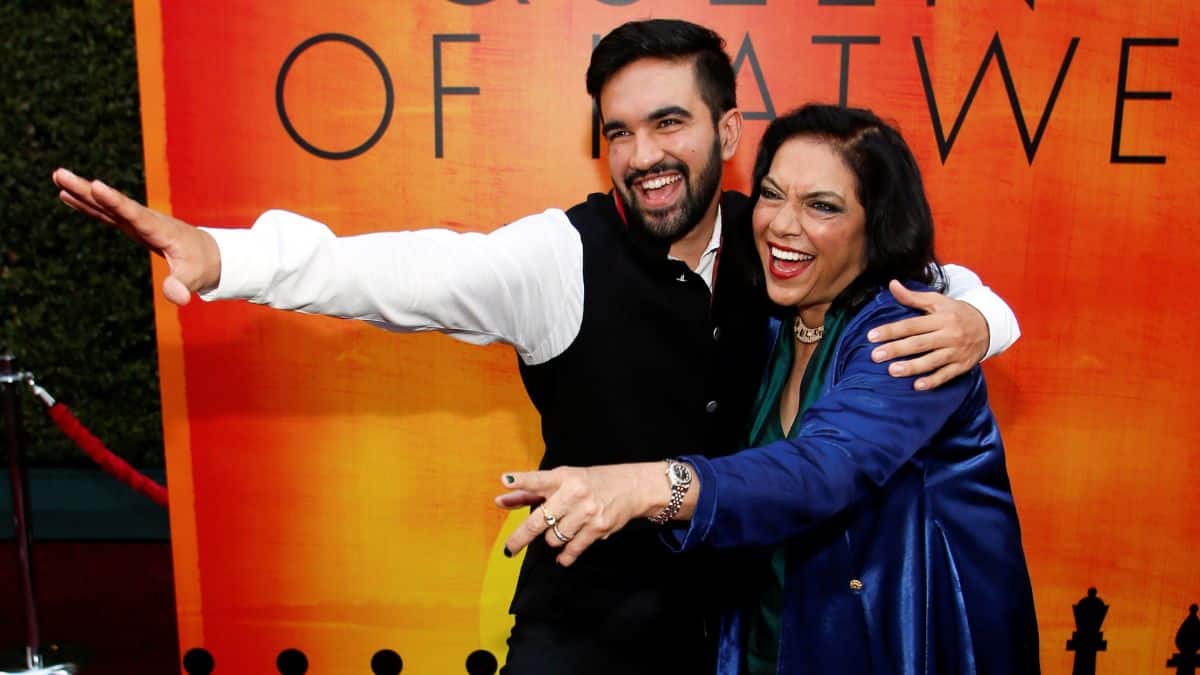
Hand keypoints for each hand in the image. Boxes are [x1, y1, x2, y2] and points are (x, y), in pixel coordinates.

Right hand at [52, 168, 220, 304]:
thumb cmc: (201, 266)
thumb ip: (182, 286)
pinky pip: (105, 212)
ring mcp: (137, 221)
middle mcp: (146, 220)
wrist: (208, 254)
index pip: (134, 214)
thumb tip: (178, 298)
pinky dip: (87, 204)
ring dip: (81, 191)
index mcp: (159, 229)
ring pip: (106, 204)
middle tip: (60, 173)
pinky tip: (67, 195)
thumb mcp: (194, 278)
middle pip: (113, 203)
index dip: (115, 201)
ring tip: (57, 176)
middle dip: (87, 189)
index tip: (96, 186)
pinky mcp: (131, 225)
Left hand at [496, 464, 656, 566]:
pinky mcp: (598, 528)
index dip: (521, 481)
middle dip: (521, 537)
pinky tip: (563, 556)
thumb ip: (530, 492)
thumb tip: (500, 501)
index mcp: (563, 477)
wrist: (631, 487)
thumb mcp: (562, 480)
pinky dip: (565, 556)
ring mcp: (586, 511)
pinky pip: (572, 549)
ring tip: (563, 529)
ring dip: (553, 538)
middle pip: (539, 520)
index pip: (538, 479)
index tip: (506, 480)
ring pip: (554, 538)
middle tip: (509, 549)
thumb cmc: (590, 483)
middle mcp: (574, 492)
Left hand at [867, 279, 988, 390]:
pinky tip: (917, 386)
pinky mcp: (962, 366)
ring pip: (932, 361)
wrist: (988, 326)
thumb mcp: (938, 301)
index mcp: (941, 318)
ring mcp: (956, 352)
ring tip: (892, 371)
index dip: (891, 330)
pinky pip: (946, 375)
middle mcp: (948, 335)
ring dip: (912, 367)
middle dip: (897, 349)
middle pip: (919, 343)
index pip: (911, 325)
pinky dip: (933, 381)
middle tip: (875, 356)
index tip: (871, 336)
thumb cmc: (956, 313)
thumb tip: (892, 284)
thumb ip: (913, 297)